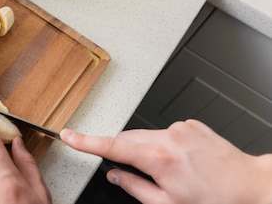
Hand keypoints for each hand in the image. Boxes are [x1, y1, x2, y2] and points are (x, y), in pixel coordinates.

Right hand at [61, 119, 271, 203]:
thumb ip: (135, 188)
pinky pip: (166, 132)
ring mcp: (180, 127)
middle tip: (130, 172)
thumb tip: (115, 176)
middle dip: (121, 152)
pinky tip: (181, 161)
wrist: (251, 186)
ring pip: (147, 135)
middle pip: (127, 139)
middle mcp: (167, 136)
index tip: (69, 136)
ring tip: (169, 172)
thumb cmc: (215, 201)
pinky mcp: (191, 125)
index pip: (111, 146)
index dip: (85, 141)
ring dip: (146, 150)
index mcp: (157, 158)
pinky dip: (164, 145)